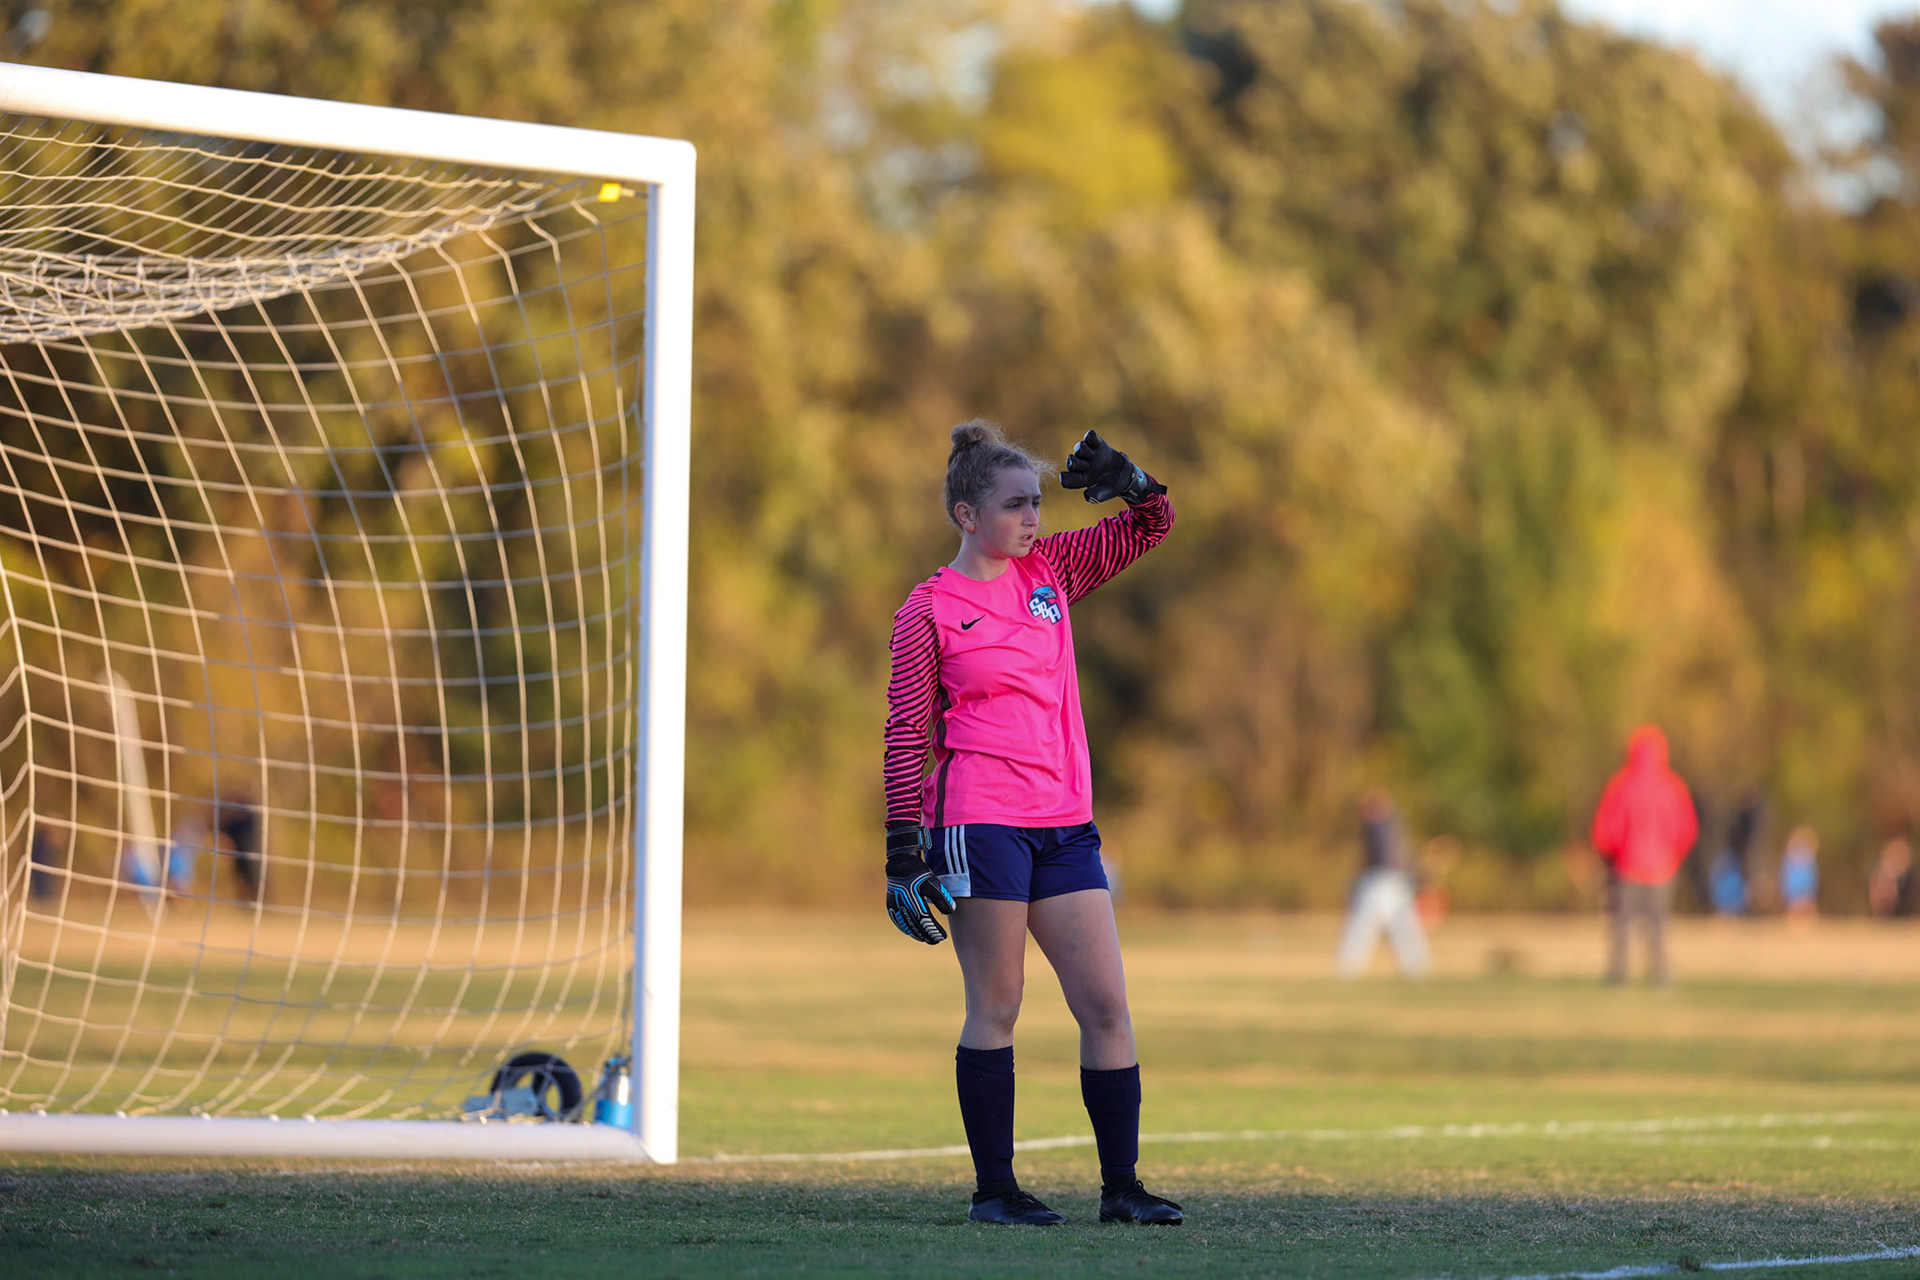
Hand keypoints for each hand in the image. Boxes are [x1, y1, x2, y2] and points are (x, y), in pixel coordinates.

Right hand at [886, 822, 955, 943]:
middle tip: (936, 941)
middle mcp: (902, 905)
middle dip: (926, 935)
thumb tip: (951, 912)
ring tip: (926, 939)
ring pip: (906, 926)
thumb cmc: (919, 874)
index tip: (942, 936)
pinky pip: (898, 921)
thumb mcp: (933, 883)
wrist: (901, 864)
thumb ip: (942, 897)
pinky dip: (906, 928)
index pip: (925, 921)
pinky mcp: (890, 906)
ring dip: (916, 934)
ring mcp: (894, 906)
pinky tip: (913, 932)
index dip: (933, 931)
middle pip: (915, 926)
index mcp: (913, 899)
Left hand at [1059, 430, 1166, 504]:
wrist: (1126, 476)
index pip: (1067, 479)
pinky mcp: (1098, 445)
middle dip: (1074, 463)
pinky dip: (1090, 436)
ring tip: (1091, 454)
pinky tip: (1093, 437)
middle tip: (1086, 466)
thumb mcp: (1105, 494)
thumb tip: (1086, 494)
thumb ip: (1095, 496)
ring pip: (1079, 448)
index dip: (1065, 478)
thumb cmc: (1112, 486)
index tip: (1064, 476)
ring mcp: (1090, 454)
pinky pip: (1090, 437)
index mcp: (1080, 479)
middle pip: (1071, 462)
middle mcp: (1082, 466)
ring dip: (1082, 450)